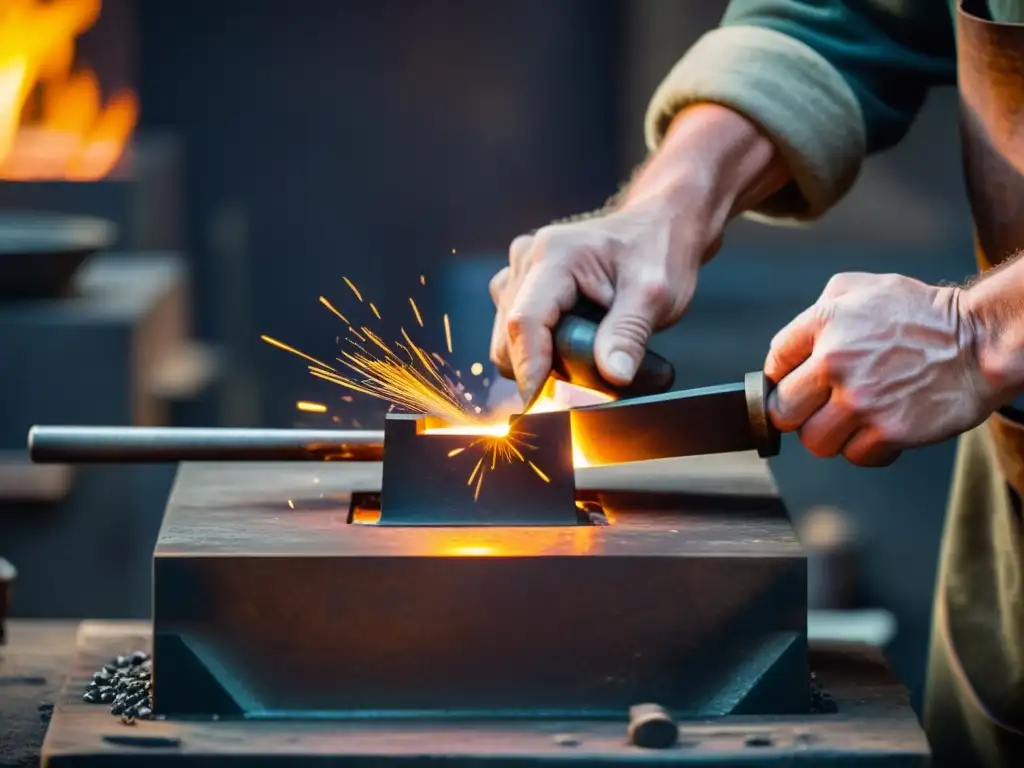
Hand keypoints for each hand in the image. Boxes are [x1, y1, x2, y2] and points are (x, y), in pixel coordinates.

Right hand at [488, 197, 714, 400]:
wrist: (658, 226)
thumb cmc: (658, 252)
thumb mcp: (655, 294)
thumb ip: (629, 334)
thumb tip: (613, 376)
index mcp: (555, 255)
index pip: (524, 322)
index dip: (529, 368)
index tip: (539, 406)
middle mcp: (526, 259)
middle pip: (509, 337)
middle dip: (541, 367)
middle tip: (587, 375)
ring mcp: (519, 270)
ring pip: (507, 339)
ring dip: (539, 358)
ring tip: (585, 350)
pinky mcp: (521, 284)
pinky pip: (513, 331)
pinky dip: (538, 348)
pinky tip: (572, 341)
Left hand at [764, 272, 995, 465]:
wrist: (981, 342)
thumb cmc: (923, 314)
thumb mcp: (867, 288)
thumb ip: (823, 308)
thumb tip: (793, 346)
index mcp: (826, 322)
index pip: (775, 361)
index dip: (784, 377)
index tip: (797, 384)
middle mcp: (835, 360)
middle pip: (782, 411)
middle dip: (797, 414)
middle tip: (818, 409)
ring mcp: (861, 399)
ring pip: (813, 441)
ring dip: (831, 436)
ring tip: (852, 420)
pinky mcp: (888, 430)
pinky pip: (855, 456)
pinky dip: (867, 449)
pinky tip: (881, 429)